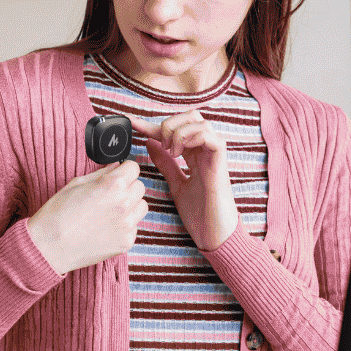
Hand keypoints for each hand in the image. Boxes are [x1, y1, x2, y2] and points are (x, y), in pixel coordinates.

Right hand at [26, 160, 147, 274]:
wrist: (49, 247)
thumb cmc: (57, 214)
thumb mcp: (76, 184)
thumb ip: (101, 174)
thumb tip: (117, 167)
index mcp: (113, 185)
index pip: (134, 168)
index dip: (125, 170)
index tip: (118, 175)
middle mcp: (125, 204)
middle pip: (140, 187)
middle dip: (128, 187)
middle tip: (110, 195)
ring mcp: (127, 225)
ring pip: (142, 206)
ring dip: (131, 206)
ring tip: (110, 211)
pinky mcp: (126, 242)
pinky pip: (134, 227)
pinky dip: (124, 225)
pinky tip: (106, 228)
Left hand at [131, 111, 239, 251]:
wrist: (214, 235)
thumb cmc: (201, 214)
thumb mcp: (176, 184)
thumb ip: (166, 164)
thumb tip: (150, 144)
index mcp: (196, 155)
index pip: (174, 130)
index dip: (150, 124)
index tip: (129, 122)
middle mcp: (206, 151)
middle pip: (191, 116)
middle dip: (170, 123)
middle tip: (159, 143)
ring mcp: (214, 155)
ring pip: (201, 122)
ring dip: (179, 131)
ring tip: (171, 151)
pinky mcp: (221, 162)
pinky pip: (211, 136)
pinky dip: (192, 138)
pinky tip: (180, 153)